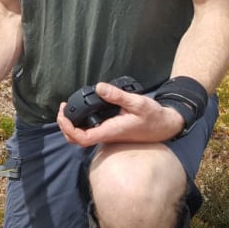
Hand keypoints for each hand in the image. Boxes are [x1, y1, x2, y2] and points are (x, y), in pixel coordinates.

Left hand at [56, 81, 183, 146]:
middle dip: (65, 127)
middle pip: (77, 140)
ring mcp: (108, 134)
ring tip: (68, 108)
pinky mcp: (111, 131)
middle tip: (63, 109)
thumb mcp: (137, 102)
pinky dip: (81, 123)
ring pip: (83, 136)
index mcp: (110, 131)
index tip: (63, 115)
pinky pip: (91, 131)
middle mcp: (107, 135)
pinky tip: (82, 110)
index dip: (69, 129)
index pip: (82, 138)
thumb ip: (117, 96)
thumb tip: (99, 87)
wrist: (165, 125)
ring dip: (71, 125)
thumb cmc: (153, 116)